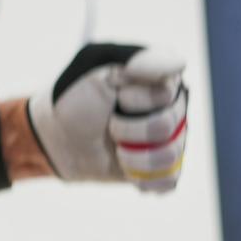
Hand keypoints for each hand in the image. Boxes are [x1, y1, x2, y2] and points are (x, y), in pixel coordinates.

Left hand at [24, 43, 187, 190]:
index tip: (116, 96)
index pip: (166, 93)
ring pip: (170, 157)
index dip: (135, 100)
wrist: (59, 136)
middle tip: (110, 125)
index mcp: (164, 80)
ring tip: (116, 149)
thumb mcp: (99, 68)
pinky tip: (126, 169)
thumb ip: (139, 59)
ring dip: (132, 157)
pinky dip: (142, 179)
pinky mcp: (163, 170)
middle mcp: (174, 109)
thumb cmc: (78, 97)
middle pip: (167, 127)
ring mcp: (172, 140)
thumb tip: (180, 63)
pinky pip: (168, 181)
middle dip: (127, 130)